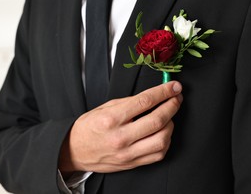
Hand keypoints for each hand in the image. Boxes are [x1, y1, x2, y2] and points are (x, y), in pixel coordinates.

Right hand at [59, 81, 182, 173]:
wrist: (74, 150)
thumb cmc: (88, 128)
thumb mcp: (104, 108)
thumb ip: (129, 102)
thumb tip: (152, 96)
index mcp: (111, 119)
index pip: (145, 102)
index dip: (163, 92)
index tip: (173, 86)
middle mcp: (120, 137)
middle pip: (157, 120)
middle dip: (172, 105)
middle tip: (176, 97)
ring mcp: (127, 153)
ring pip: (162, 139)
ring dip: (171, 124)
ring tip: (168, 115)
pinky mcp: (132, 163)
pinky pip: (158, 154)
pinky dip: (166, 141)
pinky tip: (163, 132)